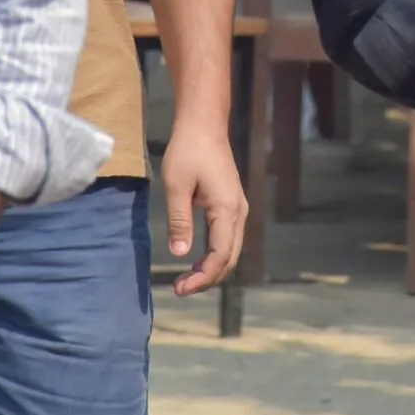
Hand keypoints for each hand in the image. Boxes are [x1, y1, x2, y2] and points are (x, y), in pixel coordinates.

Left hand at [161, 125, 249, 295]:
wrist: (204, 125)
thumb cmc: (188, 151)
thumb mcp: (176, 186)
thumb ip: (179, 220)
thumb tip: (179, 253)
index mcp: (227, 209)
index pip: (220, 255)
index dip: (202, 277)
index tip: (180, 288)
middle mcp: (238, 212)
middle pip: (229, 258)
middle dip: (207, 279)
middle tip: (180, 289)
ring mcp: (238, 208)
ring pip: (231, 250)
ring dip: (211, 269)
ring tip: (186, 280)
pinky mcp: (232, 204)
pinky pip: (228, 239)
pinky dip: (215, 256)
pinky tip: (197, 261)